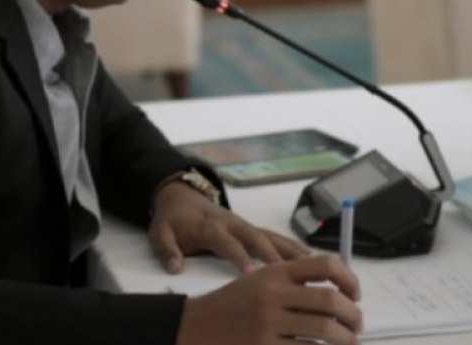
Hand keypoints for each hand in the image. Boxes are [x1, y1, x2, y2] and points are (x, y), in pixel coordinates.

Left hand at [149, 180, 308, 274]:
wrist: (180, 196)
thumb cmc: (173, 218)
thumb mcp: (160, 233)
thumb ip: (166, 249)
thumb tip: (175, 267)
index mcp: (210, 226)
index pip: (227, 243)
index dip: (239, 258)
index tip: (251, 276)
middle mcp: (231, 223)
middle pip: (256, 237)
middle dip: (273, 255)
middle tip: (291, 273)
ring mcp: (243, 224)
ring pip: (270, 235)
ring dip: (289, 249)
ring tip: (311, 263)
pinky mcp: (249, 228)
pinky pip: (272, 236)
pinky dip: (290, 246)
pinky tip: (307, 258)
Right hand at [176, 254, 362, 344]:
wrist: (196, 326)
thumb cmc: (234, 305)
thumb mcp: (261, 281)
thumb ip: (294, 282)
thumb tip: (340, 292)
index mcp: (275, 272)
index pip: (324, 264)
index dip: (348, 278)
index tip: (355, 294)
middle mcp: (273, 294)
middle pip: (331, 300)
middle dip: (354, 316)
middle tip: (357, 325)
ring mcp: (269, 323)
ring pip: (325, 330)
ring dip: (345, 339)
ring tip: (348, 342)